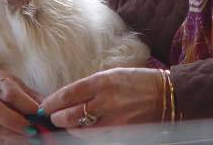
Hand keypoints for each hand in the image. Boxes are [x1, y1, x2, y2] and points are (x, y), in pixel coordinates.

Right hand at [0, 71, 41, 143]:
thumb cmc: (14, 96)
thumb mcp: (24, 92)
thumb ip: (35, 100)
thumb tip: (50, 111)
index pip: (9, 91)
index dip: (25, 103)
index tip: (39, 113)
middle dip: (15, 121)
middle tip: (33, 129)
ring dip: (13, 134)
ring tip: (31, 138)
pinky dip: (8, 142)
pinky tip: (21, 142)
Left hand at [39, 68, 164, 136]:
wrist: (168, 96)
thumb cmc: (139, 82)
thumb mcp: (114, 74)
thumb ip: (91, 86)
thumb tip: (68, 97)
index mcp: (103, 81)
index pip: (68, 94)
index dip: (52, 102)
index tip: (44, 106)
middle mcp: (106, 100)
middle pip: (69, 114)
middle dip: (57, 117)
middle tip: (53, 117)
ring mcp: (113, 119)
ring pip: (79, 130)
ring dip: (70, 128)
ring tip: (68, 124)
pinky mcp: (120, 133)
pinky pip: (95, 138)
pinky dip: (86, 135)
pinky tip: (85, 130)